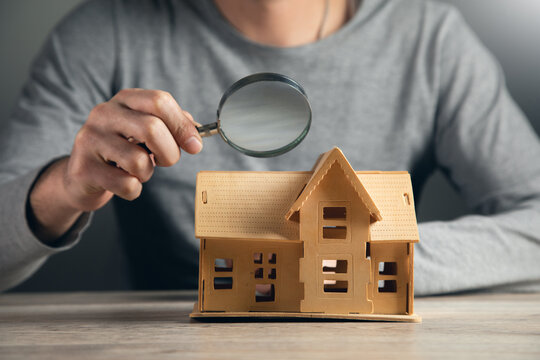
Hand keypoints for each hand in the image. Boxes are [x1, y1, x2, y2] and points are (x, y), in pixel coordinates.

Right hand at [63, 89, 201, 210]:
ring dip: (148, 173)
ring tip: (138, 171)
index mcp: (125, 100)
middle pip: (152, 128)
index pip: (160, 101)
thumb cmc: (124, 150)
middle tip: (166, 161)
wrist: (83, 175)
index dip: (183, 126)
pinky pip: (126, 184)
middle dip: (169, 153)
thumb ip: (173, 127)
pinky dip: (133, 190)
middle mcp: (104, 113)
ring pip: (138, 160)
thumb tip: (195, 135)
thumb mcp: (147, 131)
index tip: (195, 146)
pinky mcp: (83, 167)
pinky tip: (123, 183)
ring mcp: (90, 139)